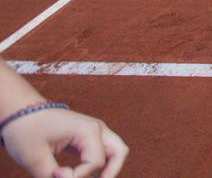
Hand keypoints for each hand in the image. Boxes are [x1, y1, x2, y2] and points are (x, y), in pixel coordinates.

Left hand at [2, 107, 127, 177]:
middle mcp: (96, 129)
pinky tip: (83, 175)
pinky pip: (102, 152)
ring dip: (107, 169)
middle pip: (119, 152)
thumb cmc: (26, 130)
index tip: (55, 175)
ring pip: (114, 152)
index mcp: (87, 130)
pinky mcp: (86, 137)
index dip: (78, 176)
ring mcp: (93, 132)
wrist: (20, 112)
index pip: (95, 161)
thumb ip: (52, 175)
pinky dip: (98, 166)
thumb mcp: (35, 157)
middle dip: (111, 172)